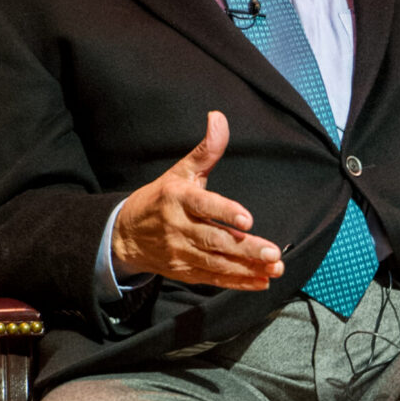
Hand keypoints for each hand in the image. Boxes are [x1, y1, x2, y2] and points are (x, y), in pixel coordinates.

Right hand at [112, 111, 284, 289]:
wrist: (124, 234)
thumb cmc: (160, 198)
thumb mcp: (180, 172)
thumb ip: (206, 150)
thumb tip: (219, 118)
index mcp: (178, 199)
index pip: (204, 206)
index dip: (225, 212)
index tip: (247, 219)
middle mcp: (179, 228)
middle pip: (215, 240)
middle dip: (245, 248)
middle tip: (272, 253)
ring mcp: (181, 253)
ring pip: (217, 263)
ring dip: (248, 268)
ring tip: (275, 268)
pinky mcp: (185, 272)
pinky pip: (214, 278)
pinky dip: (238, 282)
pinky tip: (260, 281)